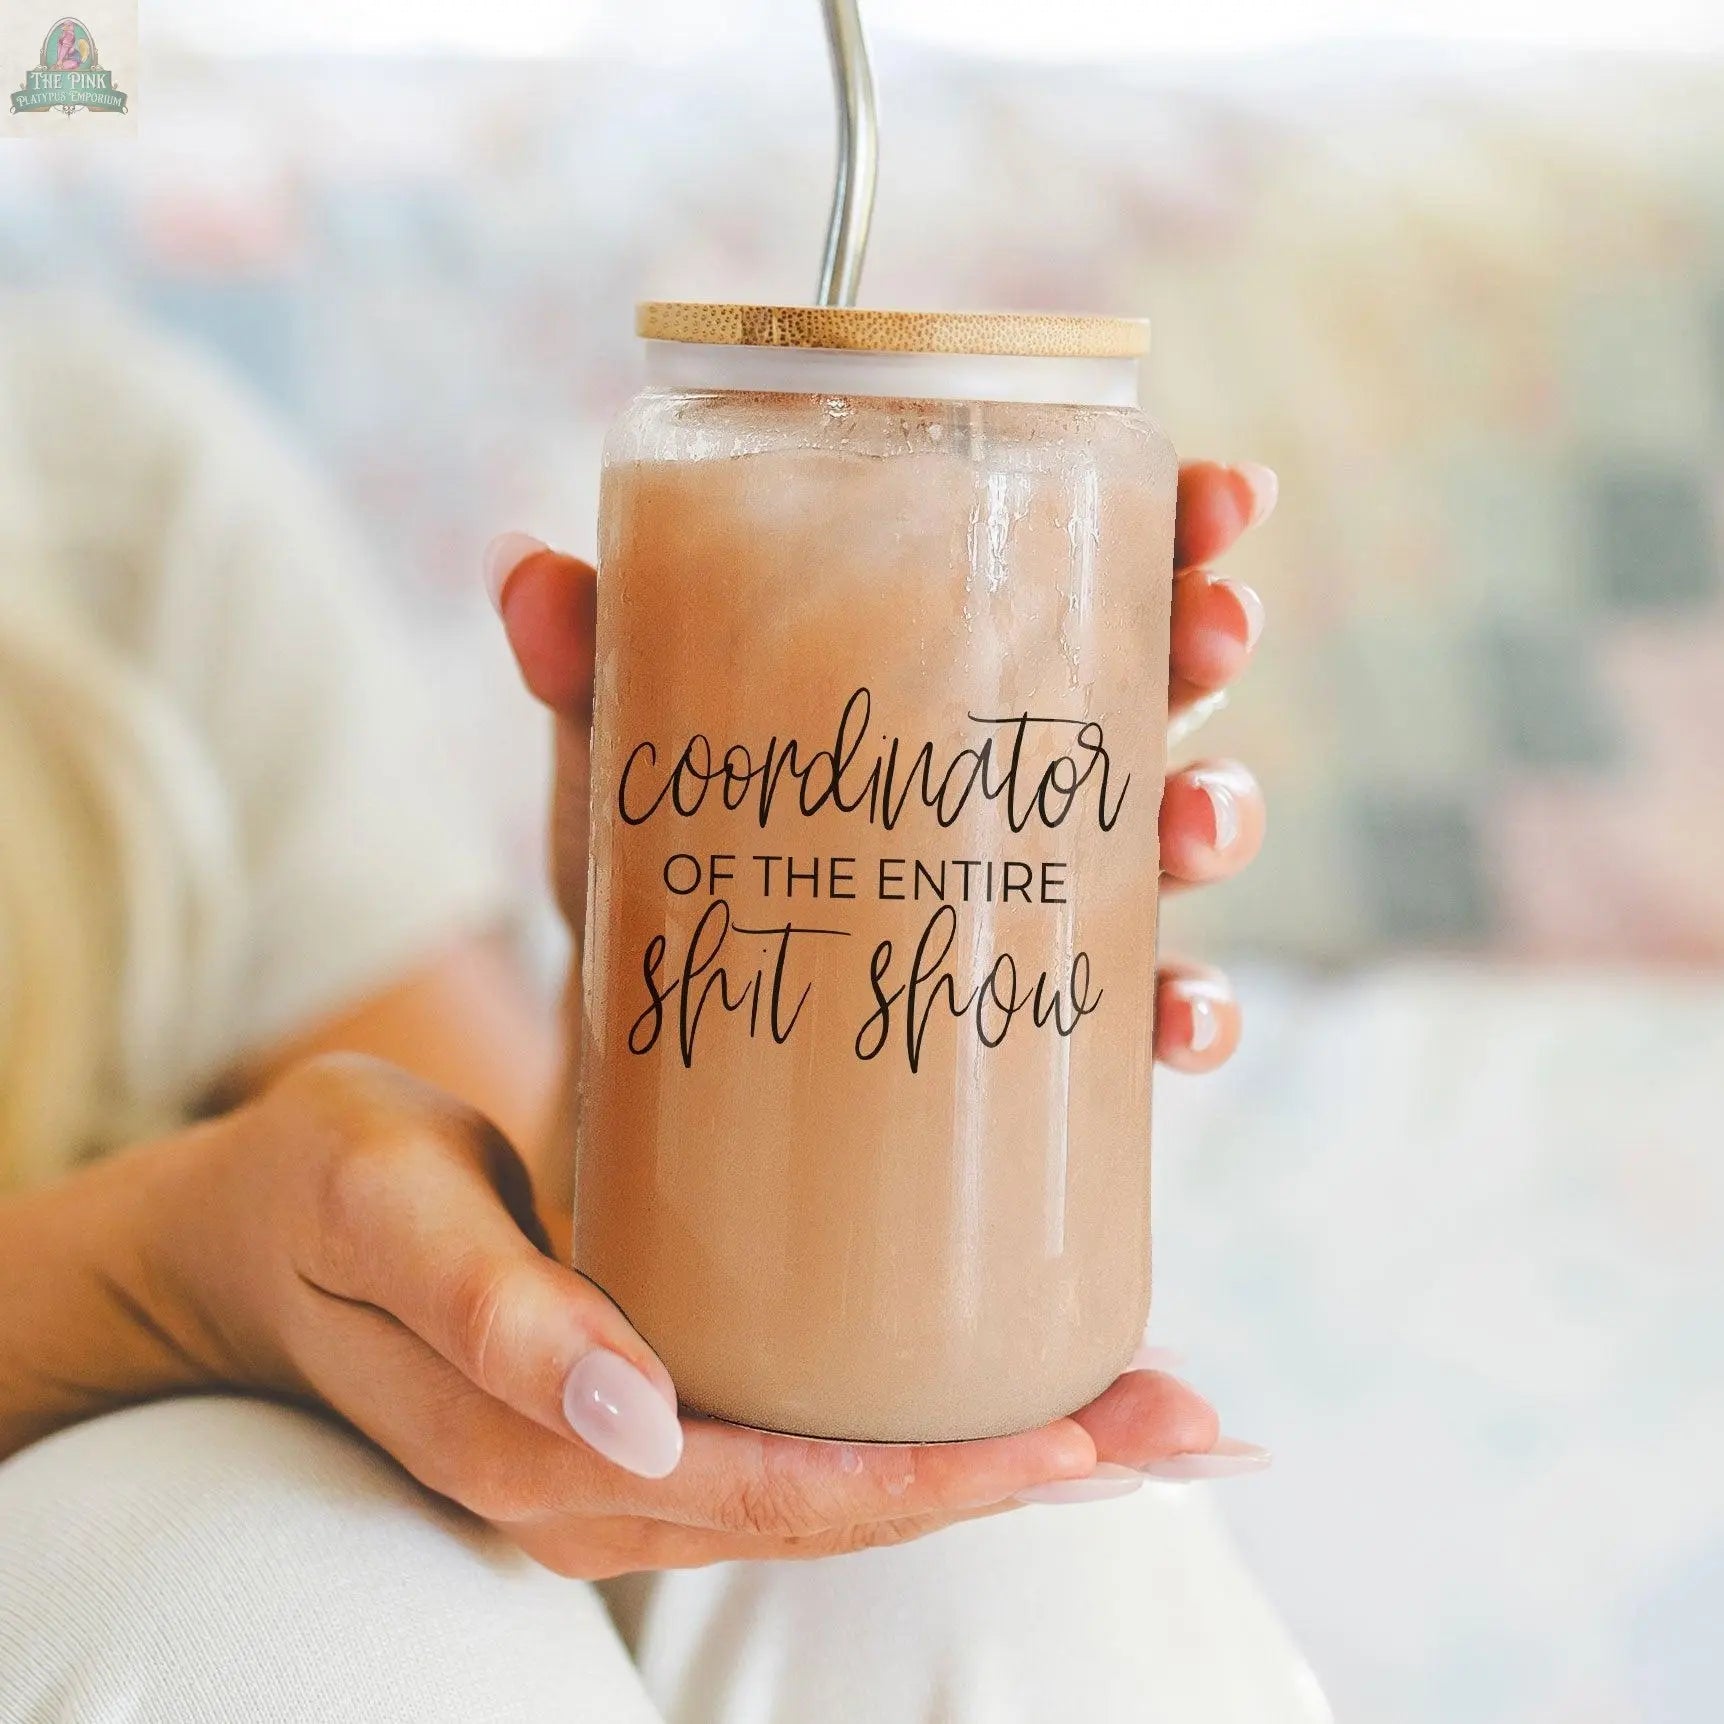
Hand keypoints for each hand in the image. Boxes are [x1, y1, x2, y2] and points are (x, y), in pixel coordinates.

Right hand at [141, 1054, 1227, 1578]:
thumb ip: (492, 1314)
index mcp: (555, 1460)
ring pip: (845, 1487)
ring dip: (996, 1456)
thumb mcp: (385, 1213)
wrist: (262, 1229)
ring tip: (1142, 1406)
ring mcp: (636, 1459)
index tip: (1087, 1440)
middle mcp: (614, 1487)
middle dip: (1023, 1474)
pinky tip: (1000, 1381)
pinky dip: (919, 1426)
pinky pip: (806, 1437)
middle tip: (1184, 1418)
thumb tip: (634, 1416)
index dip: (946, 1480)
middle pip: (851, 1510)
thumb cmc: (327, 1195)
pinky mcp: (652, 1403)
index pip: (787, 1498)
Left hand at [486, 456, 1274, 1075]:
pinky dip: (1187, 1012)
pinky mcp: (1035, 1004)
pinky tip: (1179, 1023)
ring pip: (1174, 831)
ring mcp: (1039, 882)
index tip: (1228, 489)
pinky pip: (1142, 1005)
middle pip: (1158, 677)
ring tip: (1192, 826)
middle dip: (1209, 640)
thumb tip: (521, 570)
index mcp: (951, 662)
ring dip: (1217, 816)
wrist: (661, 1033)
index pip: (1082, 564)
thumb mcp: (630, 749)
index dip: (1176, 518)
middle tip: (1216, 625)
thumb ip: (589, 662)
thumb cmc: (673, 853)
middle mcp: (1019, 762)